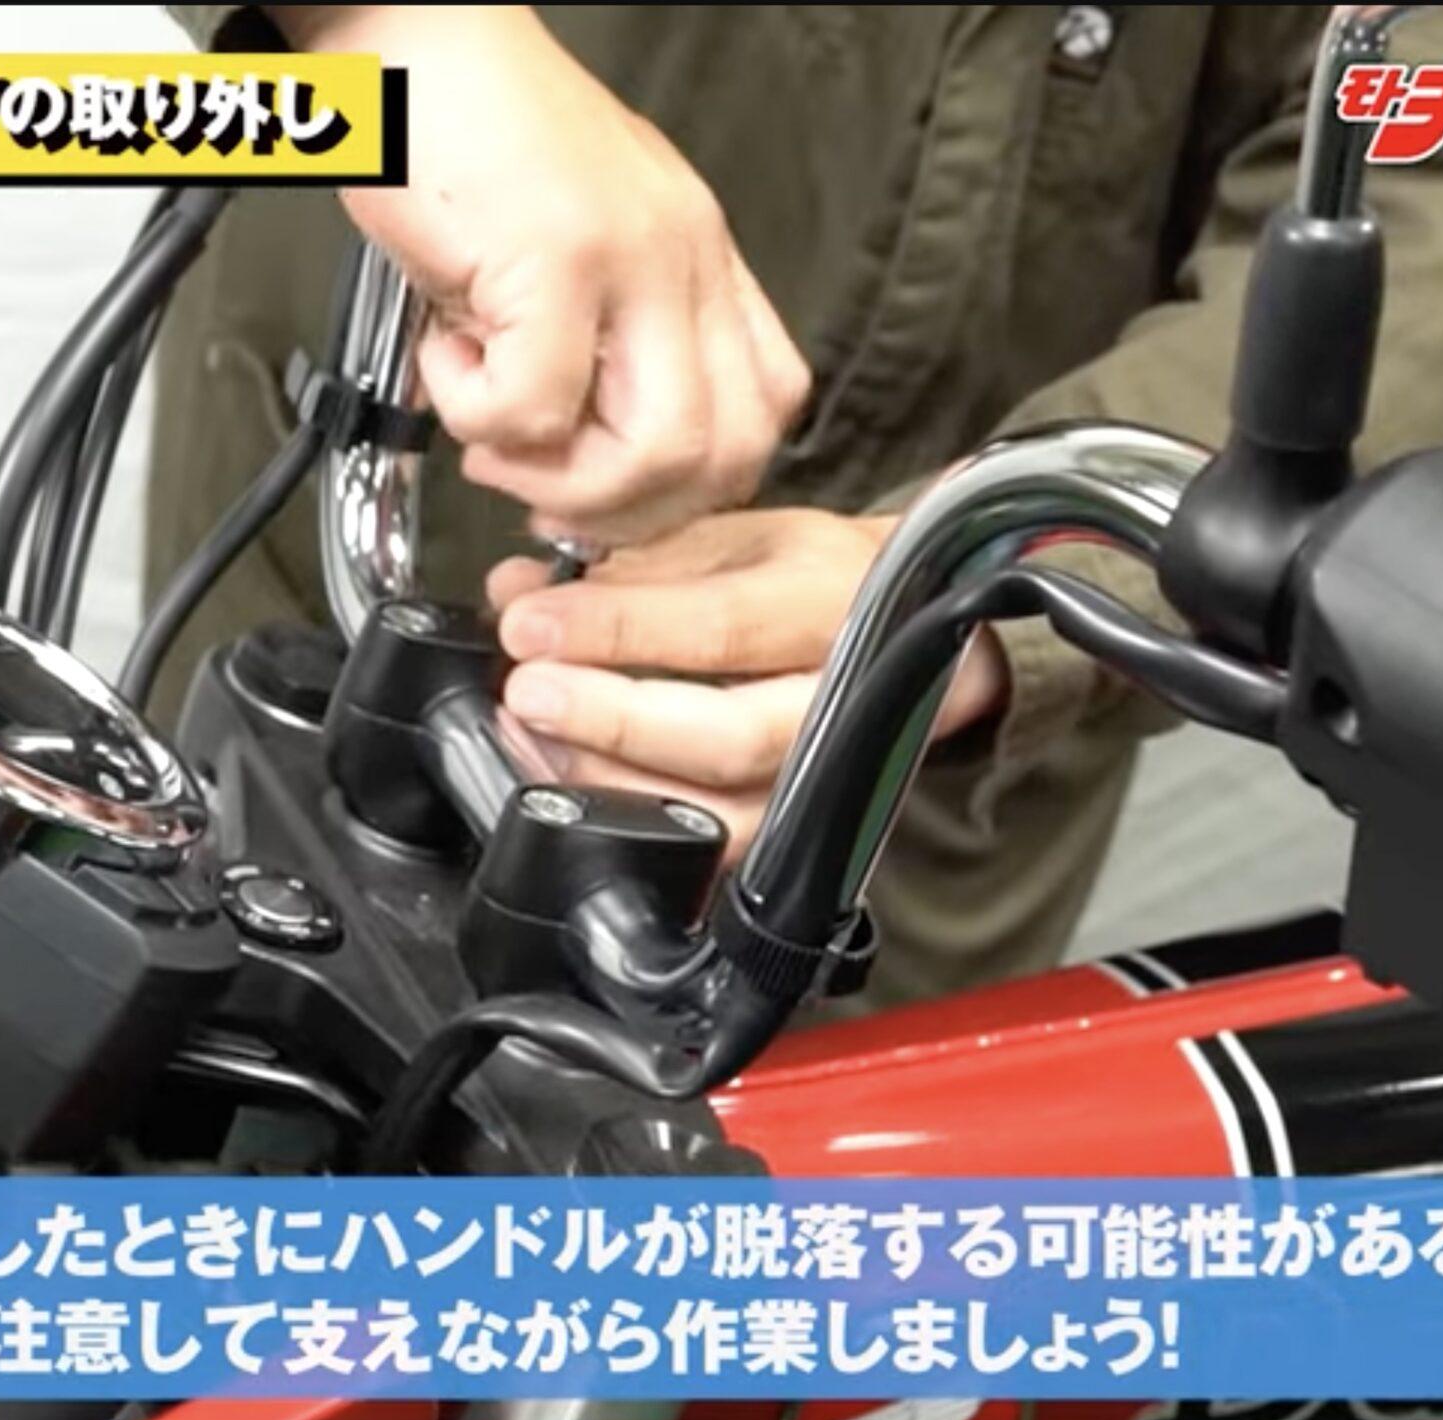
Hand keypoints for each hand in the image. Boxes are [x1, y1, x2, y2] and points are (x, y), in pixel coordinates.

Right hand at [272, 5, 809, 542]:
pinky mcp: (558, 260)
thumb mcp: (570, 242)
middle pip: (725, 456)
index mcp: (697, 259)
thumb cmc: (468, 132)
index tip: (604, 488)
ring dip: (556, 476)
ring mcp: (632, 260)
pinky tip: (448, 358)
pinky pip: (536, 409)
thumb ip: (597, 340)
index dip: (687, 483)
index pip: (764, 412)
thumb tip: (573, 460)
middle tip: (538, 478)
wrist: (410, 36)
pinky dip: (476, 411)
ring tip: (490, 425)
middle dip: (621, 508)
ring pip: (656, 453)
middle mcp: (683, 260)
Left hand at [485, 509, 1008, 859]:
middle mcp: (849, 697)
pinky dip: (646, 831)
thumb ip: (628, 567)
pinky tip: (583, 792)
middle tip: (529, 691)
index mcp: (835, 600)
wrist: (927, 628)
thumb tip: (515, 589)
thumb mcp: (738, 539)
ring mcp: (836, 778)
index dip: (616, 629)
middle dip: (612, 718)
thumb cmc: (820, 577)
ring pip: (726, 813)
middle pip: (729, 735)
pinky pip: (724, 856)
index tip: (528, 622)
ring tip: (538, 741)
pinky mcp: (810, 833)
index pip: (720, 627)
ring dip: (614, 783)